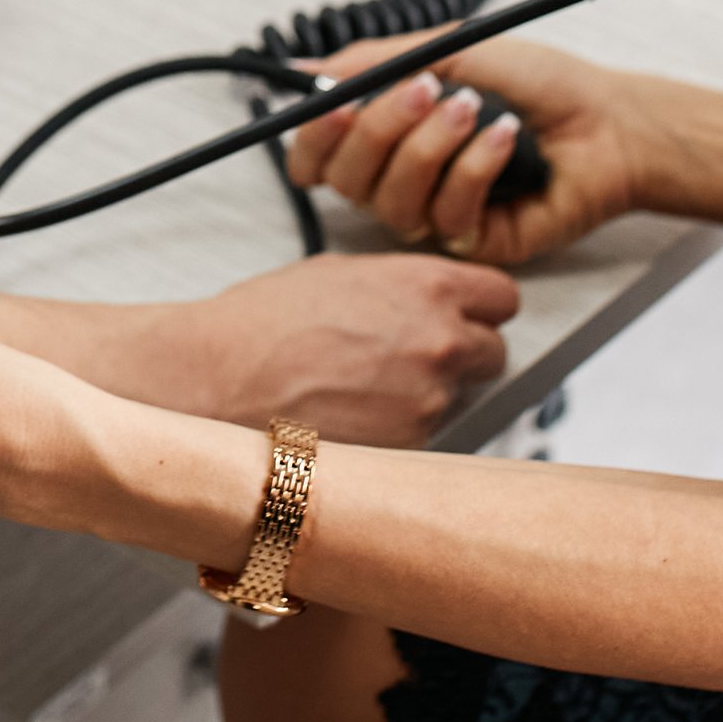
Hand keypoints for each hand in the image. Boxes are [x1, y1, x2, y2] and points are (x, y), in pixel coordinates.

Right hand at [151, 255, 516, 446]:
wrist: (218, 380)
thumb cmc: (264, 324)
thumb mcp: (341, 274)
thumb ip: (402, 285)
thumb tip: (429, 297)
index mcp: (429, 287)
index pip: (504, 297)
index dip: (479, 307)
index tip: (463, 315)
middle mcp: (441, 342)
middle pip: (493, 352)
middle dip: (461, 354)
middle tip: (411, 355)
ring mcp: (428, 400)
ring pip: (456, 396)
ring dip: (424, 393)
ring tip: (362, 385)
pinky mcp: (408, 447)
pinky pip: (423, 434)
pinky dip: (397, 427)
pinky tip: (353, 413)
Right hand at [289, 35, 654, 266]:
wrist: (610, 119)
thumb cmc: (542, 84)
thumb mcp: (452, 50)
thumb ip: (376, 60)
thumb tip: (308, 66)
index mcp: (392, 139)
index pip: (324, 156)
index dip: (316, 139)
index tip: (335, 105)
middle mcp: (408, 181)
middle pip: (350, 178)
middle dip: (381, 128)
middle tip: (426, 90)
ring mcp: (438, 215)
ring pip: (394, 200)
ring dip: (432, 146)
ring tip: (476, 111)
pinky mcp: (475, 243)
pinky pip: (446, 216)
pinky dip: (475, 168)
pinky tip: (506, 140)